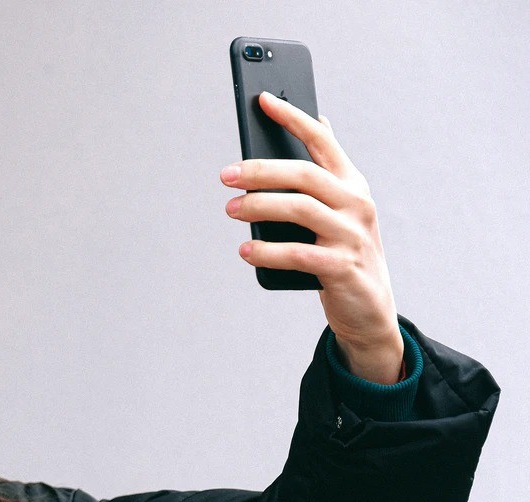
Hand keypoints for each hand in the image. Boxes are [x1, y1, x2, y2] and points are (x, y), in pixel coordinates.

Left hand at [221, 90, 403, 383]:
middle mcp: (356, 203)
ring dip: (259, 207)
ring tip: (230, 210)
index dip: (293, 118)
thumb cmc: (340, 251)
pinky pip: (299, 253)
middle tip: (225, 175)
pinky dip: (268, 251)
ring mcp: (351, 235)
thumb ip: (321, 175)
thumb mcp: (336, 210)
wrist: (369, 308)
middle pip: (304, 174)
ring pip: (300, 209)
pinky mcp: (342, 268)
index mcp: (351, 183)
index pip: (322, 141)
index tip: (263, 100)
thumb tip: (315, 122)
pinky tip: (245, 251)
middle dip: (261, 170)